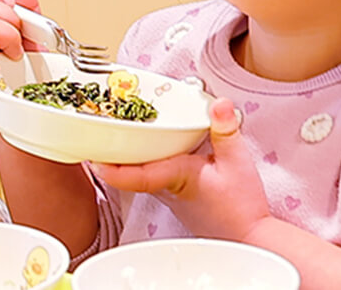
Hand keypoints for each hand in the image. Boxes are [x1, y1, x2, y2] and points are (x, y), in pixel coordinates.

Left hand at [90, 98, 271, 241]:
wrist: (247, 236)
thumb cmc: (241, 207)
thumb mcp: (238, 162)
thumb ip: (225, 130)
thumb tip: (218, 104)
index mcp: (176, 176)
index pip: (137, 175)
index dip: (112, 169)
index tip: (93, 159)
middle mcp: (166, 188)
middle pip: (129, 170)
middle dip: (110, 153)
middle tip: (93, 131)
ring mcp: (168, 194)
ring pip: (138, 173)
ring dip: (124, 157)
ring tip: (111, 133)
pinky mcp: (174, 196)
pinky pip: (150, 176)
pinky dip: (141, 161)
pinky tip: (142, 147)